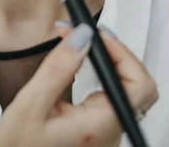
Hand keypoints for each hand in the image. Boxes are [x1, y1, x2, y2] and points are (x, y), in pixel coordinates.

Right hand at [0, 23, 157, 146]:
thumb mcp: (29, 105)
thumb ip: (58, 69)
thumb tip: (82, 35)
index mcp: (99, 127)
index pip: (138, 84)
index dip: (121, 52)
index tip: (93, 34)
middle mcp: (109, 133)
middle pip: (138, 85)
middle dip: (116, 52)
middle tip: (85, 35)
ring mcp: (105, 135)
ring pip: (124, 89)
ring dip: (107, 61)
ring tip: (77, 43)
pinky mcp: (95, 132)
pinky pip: (110, 97)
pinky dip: (100, 74)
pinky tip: (77, 64)